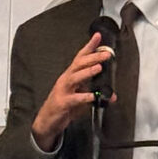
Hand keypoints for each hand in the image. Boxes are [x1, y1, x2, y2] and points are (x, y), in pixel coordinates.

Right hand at [31, 33, 115, 148]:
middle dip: (92, 58)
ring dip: (87, 72)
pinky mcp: (62, 103)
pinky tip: (92, 96)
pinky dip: (83, 97)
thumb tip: (111, 95)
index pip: (80, 58)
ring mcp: (63, 91)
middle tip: (106, 54)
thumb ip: (95, 94)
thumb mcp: (80, 98)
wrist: (46, 122)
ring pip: (74, 78)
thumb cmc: (63, 106)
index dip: (89, 47)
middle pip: (78, 65)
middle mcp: (66, 80)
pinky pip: (74, 99)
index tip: (98, 36)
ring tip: (98, 68)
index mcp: (70, 76)